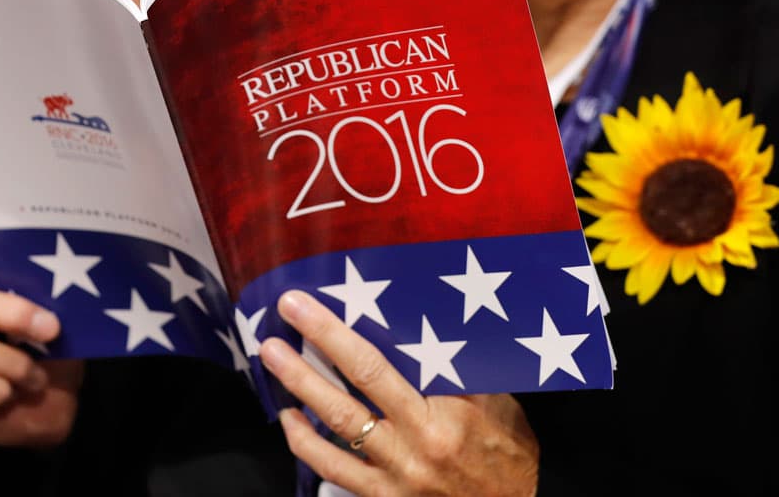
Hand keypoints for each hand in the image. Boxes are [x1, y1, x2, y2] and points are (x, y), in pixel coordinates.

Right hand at [0, 282, 83, 446]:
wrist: (44, 408)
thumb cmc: (40, 357)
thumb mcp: (44, 329)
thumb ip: (38, 308)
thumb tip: (47, 302)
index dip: (8, 304)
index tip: (50, 322)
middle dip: (11, 319)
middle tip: (51, 335)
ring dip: (12, 364)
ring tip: (36, 377)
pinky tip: (10, 394)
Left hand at [260, 290, 538, 496]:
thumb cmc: (508, 454)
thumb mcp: (500, 406)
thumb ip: (460, 371)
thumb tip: (424, 325)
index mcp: (448, 414)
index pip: (384, 365)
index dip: (340, 334)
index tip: (310, 303)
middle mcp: (418, 443)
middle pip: (355, 385)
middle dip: (315, 345)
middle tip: (283, 314)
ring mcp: (396, 475)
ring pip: (335, 426)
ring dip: (298, 388)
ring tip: (271, 357)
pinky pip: (333, 469)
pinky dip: (305, 442)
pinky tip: (290, 418)